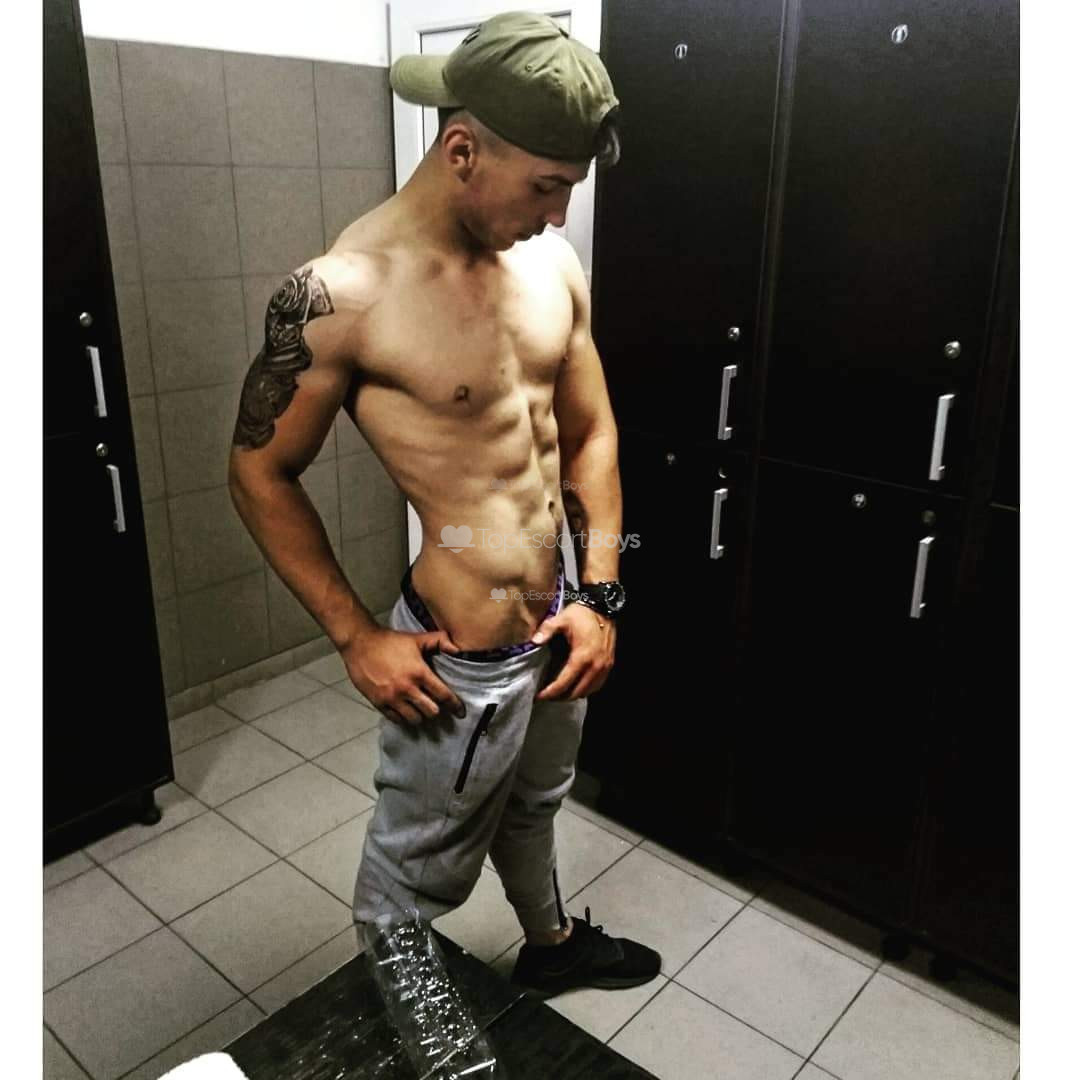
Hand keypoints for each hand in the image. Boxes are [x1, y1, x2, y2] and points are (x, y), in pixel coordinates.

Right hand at [340, 626, 466, 725]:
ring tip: (420, 710)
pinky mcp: (378, 702)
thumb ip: (440, 641)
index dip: (455, 706)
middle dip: (436, 710)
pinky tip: (405, 711)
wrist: (360, 644)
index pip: (443, 695)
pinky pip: (395, 719)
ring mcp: (391, 697)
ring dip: (420, 716)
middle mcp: (407, 688)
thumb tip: (458, 649)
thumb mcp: (417, 638)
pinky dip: (403, 717)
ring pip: (414, 719)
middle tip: (436, 707)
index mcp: (419, 672)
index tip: (460, 712)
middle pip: (431, 711)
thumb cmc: (389, 641)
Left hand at [532, 601, 615, 700]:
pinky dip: (585, 689)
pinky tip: (576, 685)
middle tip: (547, 695)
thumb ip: (547, 630)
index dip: (550, 692)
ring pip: (587, 691)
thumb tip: (534, 642)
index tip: (538, 696)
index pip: (564, 683)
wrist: (603, 607)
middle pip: (576, 692)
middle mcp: (595, 666)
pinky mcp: (609, 665)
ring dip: (573, 694)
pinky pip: (597, 685)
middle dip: (560, 697)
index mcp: (582, 657)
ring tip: (559, 692)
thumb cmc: (582, 614)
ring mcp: (604, 667)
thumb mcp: (561, 619)